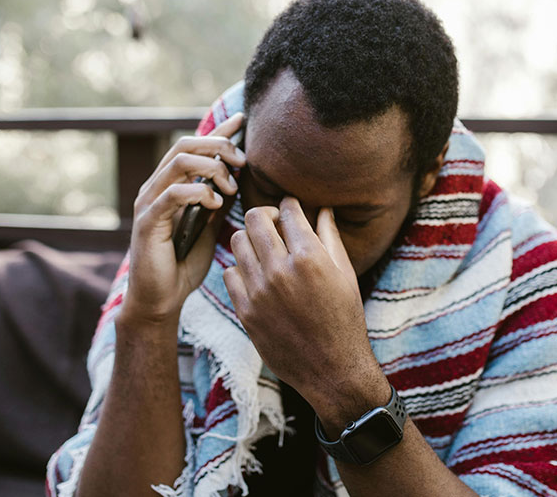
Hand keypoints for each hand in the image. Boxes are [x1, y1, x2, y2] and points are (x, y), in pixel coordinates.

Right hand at [120, 113, 246, 334]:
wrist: (161, 299)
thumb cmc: (184, 265)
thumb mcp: (210, 228)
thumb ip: (218, 202)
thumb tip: (238, 180)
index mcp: (172, 185)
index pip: (194, 147)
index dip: (218, 130)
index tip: (242, 121)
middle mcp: (157, 187)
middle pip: (185, 145)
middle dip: (218, 146)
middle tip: (243, 162)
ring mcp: (150, 202)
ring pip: (178, 162)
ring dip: (211, 168)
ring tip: (231, 187)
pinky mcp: (147, 221)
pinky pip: (172, 193)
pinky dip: (198, 192)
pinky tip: (216, 204)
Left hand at [223, 197, 382, 409]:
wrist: (332, 370)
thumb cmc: (344, 320)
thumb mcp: (345, 275)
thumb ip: (330, 238)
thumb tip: (322, 209)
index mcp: (310, 257)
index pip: (287, 211)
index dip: (289, 205)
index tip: (289, 209)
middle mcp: (280, 270)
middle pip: (254, 218)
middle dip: (265, 214)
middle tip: (273, 223)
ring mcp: (259, 291)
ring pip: (236, 241)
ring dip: (249, 239)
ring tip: (262, 248)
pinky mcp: (245, 311)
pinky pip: (229, 273)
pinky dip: (240, 268)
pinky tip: (254, 274)